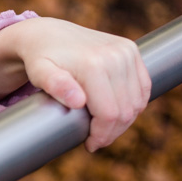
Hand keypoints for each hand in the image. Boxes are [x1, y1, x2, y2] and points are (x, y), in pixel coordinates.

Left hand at [0, 17, 151, 151]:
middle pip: (126, 110)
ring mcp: (126, 51)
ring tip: (104, 129)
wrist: (46, 34)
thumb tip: (78, 101)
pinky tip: (118, 113)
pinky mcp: (132, 49)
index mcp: (93, 64)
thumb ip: (54, 85)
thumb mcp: (38, 73)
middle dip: (112, 132)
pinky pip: (143, 87)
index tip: (90, 145)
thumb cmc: (39, 59)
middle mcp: (115, 55)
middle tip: (96, 141)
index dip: (102, 135)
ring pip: (137, 101)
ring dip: (124, 121)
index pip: (109, 114)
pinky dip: (134, 104)